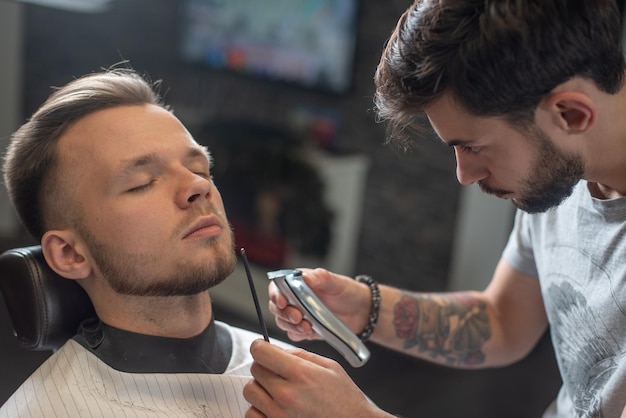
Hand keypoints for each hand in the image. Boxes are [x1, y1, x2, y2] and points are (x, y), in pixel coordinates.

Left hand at [243, 340, 389, 417]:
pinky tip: (274, 407)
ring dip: (260, 388)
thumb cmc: (345, 400)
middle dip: (265, 367)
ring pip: (250, 391)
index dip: (260, 347)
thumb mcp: (329, 367)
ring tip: (278, 391)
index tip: (263, 349)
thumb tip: (277, 350)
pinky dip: (259, 409)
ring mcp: (278, 416)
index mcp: (300, 374)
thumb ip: (300, 355)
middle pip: (255, 370)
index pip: (260, 353)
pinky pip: (251, 414)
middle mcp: (286, 395)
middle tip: (278, 372)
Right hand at [268, 268, 370, 341]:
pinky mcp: (305, 329)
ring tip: (306, 327)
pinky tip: (309, 332)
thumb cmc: (348, 292)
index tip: (282, 302)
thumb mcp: (336, 282)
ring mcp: (299, 314)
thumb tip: (305, 276)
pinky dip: (298, 335)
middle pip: (276, 308)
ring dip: (291, 326)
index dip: (276, 295)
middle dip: (284, 314)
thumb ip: (321, 277)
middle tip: (298, 317)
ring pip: (283, 322)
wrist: (361, 311)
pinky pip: (294, 334)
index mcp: (298, 283)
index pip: (277, 288)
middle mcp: (295, 299)